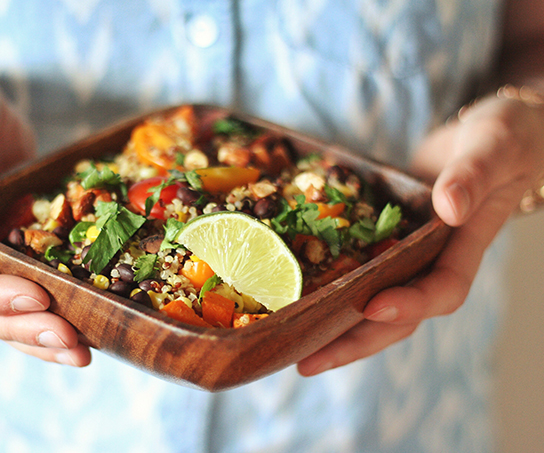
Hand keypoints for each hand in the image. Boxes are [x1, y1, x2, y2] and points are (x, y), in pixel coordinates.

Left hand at [297, 90, 543, 375]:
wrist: (484, 139)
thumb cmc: (502, 139)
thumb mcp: (493, 146)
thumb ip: (474, 174)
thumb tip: (448, 207)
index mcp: (463, 248)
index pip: (441, 290)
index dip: (410, 304)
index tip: (373, 306)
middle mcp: (431, 261)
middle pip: (397, 316)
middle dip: (356, 341)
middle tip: (308, 361)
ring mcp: (404, 254)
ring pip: (372, 303)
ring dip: (336, 329)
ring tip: (293, 350)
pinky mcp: (381, 240)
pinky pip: (356, 272)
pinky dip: (330, 289)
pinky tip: (294, 300)